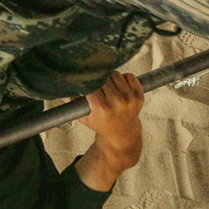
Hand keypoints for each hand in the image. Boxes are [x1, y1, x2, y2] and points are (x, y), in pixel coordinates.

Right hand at [74, 73, 145, 190]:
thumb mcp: (84, 117)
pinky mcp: (139, 96)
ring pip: (116, 75)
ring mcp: (130, 99)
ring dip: (111, 77)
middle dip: (100, 80)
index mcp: (102, 109)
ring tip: (109, 86)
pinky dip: (124, 78)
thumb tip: (69, 84)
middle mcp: (117, 103)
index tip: (87, 81)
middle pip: (104, 78)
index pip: (92, 85)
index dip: (89, 82)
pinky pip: (130, 76)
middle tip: (98, 86)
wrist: (122, 133)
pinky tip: (120, 86)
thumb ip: (75, 102)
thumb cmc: (102, 123)